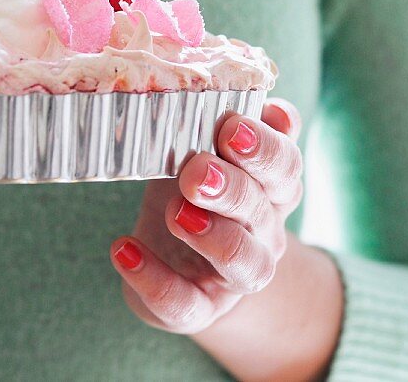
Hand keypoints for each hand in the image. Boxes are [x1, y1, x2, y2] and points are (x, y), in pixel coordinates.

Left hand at [111, 99, 302, 333]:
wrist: (183, 266)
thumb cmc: (192, 191)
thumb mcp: (203, 152)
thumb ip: (225, 124)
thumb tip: (261, 99)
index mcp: (268, 187)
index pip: (284, 165)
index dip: (264, 147)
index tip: (230, 127)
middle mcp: (262, 231)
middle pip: (263, 209)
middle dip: (230, 187)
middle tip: (195, 171)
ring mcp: (233, 275)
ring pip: (243, 262)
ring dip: (210, 235)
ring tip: (175, 213)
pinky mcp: (198, 307)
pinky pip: (184, 303)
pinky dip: (153, 279)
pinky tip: (123, 249)